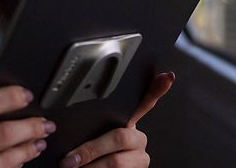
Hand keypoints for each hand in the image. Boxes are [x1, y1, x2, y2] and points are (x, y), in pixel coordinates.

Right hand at [0, 85, 54, 167]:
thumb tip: (5, 103)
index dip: (8, 98)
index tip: (25, 95)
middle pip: (1, 136)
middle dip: (30, 128)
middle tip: (45, 123)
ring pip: (6, 162)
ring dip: (28, 150)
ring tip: (39, 142)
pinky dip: (14, 167)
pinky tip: (21, 160)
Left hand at [59, 71, 175, 167]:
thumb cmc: (89, 158)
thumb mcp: (89, 137)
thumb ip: (88, 128)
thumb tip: (68, 117)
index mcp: (128, 124)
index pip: (145, 103)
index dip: (157, 90)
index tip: (167, 76)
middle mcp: (138, 140)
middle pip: (120, 136)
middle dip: (91, 149)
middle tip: (70, 159)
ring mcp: (140, 158)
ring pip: (116, 160)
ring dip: (90, 166)